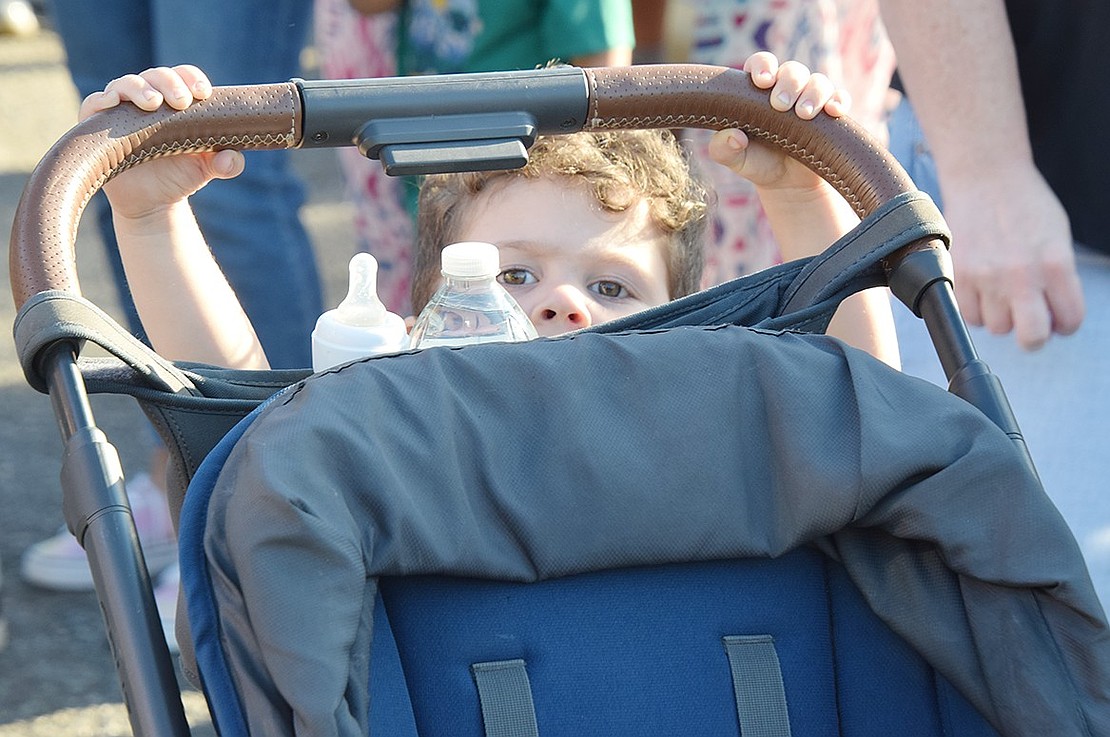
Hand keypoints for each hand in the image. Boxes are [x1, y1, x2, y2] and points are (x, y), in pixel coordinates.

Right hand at [80, 65, 244, 221]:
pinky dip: (102, 99)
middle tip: (182, 102)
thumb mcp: (207, 169)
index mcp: (174, 101)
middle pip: (156, 75)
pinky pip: (94, 103)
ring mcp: (121, 110)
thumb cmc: (180, 177)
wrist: (153, 203)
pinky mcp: (97, 124)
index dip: (191, 78)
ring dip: (139, 88)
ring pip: (125, 83)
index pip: (182, 76)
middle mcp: (146, 99)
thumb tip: (231, 159)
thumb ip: (227, 163)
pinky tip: (113, 102)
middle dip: (170, 82)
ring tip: (153, 103)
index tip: (204, 93)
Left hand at [706, 52, 849, 193]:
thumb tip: (734, 137)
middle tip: (780, 105)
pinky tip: (833, 111)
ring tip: (803, 115)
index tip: (762, 81)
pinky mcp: (830, 115)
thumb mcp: (735, 160)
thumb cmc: (756, 162)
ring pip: (818, 82)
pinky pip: (840, 98)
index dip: (763, 65)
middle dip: (788, 83)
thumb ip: (722, 149)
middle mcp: (786, 89)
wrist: (784, 184)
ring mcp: (810, 99)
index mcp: (759, 91)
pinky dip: (838, 100)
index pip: (762, 63)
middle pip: (792, 70)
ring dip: (812, 93)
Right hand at [941, 161, 1083, 349]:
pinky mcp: (959, 276)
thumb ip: (1059, 277)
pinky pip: (968, 314)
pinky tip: (981, 288)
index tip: (1056, 316)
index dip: (1064, 323)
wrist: (986, 178)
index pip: (1069, 321)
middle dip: (1032, 335)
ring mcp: (987, 278)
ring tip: (1001, 292)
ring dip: (1000, 316)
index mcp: (1056, 265)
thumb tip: (1052, 314)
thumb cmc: (1025, 204)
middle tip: (1029, 321)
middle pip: (1031, 337)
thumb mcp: (1057, 237)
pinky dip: (975, 307)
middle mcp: (1021, 276)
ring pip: (996, 327)